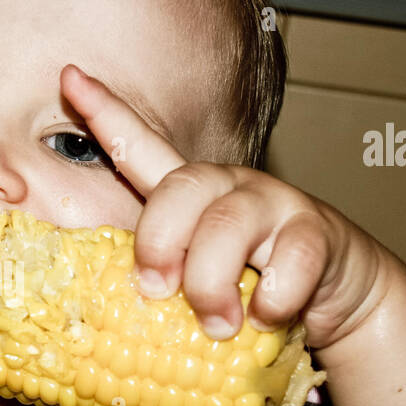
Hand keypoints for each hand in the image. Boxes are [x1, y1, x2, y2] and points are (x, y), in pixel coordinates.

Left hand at [61, 64, 388, 350]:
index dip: (106, 113)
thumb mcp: (193, 283)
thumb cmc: (250, 293)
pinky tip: (266, 317)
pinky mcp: (317, 231)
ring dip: (212, 283)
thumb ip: (156, 287)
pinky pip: (291, 257)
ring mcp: (273, 204)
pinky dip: (274, 297)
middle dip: (158, 240)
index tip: (69, 78)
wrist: (336, 302)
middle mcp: (228, 187)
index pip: (141, 147)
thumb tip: (98, 328)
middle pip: (179, 188)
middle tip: (155, 290)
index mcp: (188, 197)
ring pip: (227, 225)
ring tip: (217, 326)